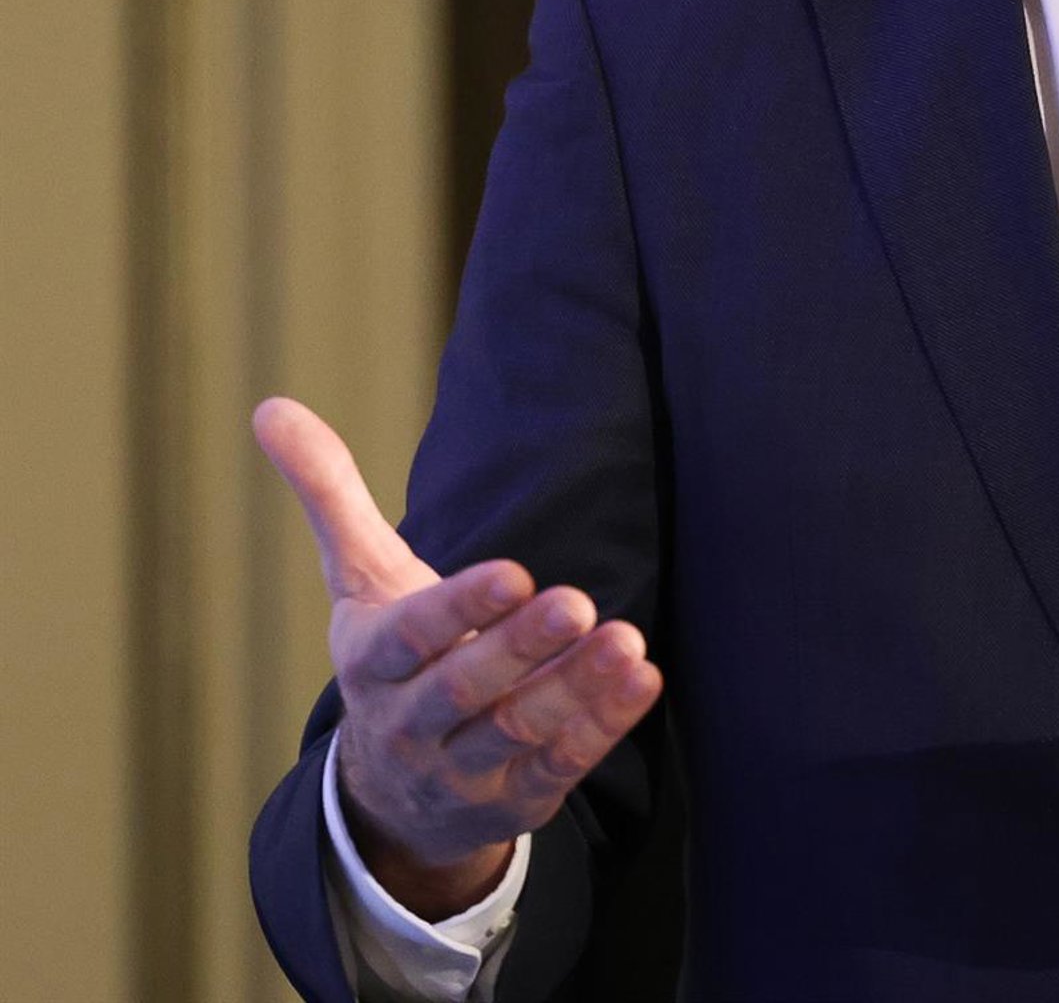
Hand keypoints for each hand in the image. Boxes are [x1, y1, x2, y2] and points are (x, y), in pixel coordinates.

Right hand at [253, 396, 662, 916]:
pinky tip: (641, 679)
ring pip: (518, 731)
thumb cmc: (388, 655)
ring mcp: (465, 769)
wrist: (391, 797)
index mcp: (373, 661)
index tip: (513, 571)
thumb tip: (269, 405)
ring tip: (626, 640)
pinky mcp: (516, 800)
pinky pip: (560, 767)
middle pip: (466, 688)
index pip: (412, 636)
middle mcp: (412, 724)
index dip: (460, 608)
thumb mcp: (358, 576)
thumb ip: (328, 492)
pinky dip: (602, 727)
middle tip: (576, 601)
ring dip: (574, 689)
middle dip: (521, 647)